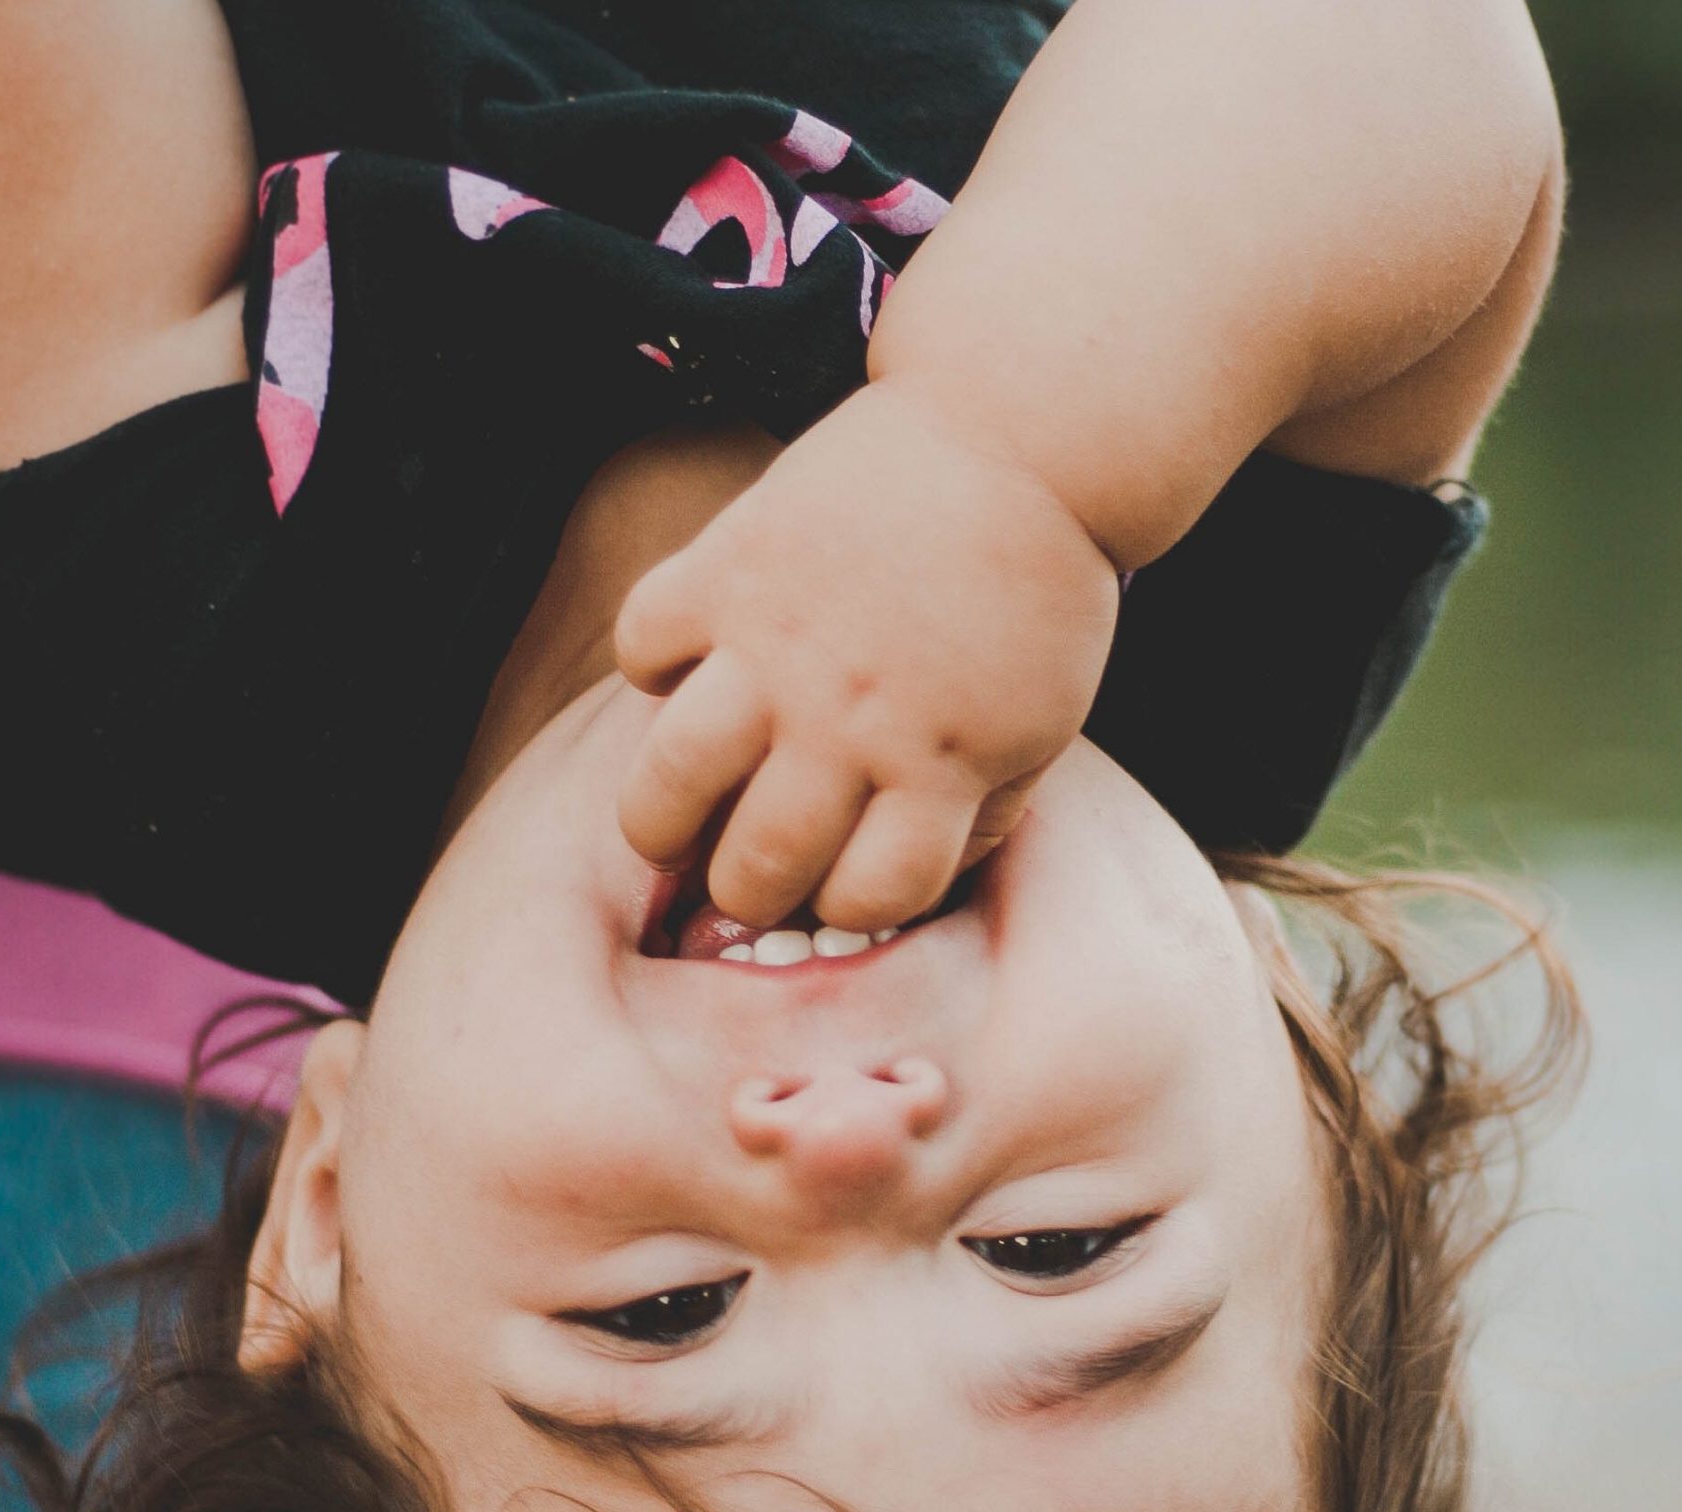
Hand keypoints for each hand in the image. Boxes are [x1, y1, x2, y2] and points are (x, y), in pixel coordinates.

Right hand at [613, 381, 1120, 932]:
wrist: (1021, 432)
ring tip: (669, 828)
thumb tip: (901, 884)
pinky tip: (685, 671)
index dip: (850, 909)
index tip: (842, 884)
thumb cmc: (1036, 595)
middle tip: (742, 875)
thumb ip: (980, 816)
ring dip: (659, 825)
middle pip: (758, 866)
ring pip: (671, 783)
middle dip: (745, 893)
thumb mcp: (1041, 727)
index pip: (865, 900)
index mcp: (939, 765)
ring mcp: (780, 644)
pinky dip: (649, 667)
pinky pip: (640, 646)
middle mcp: (850, 718)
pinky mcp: (728, 565)